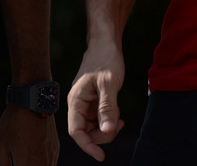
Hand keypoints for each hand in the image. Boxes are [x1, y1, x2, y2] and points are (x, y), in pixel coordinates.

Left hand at [0, 105, 57, 165]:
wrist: (34, 100)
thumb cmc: (14, 121)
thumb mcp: (0, 145)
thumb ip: (2, 165)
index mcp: (28, 164)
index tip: (12, 164)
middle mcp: (43, 163)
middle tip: (17, 160)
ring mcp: (51, 156)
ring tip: (24, 157)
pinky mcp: (55, 148)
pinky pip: (50, 164)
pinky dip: (41, 164)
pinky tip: (31, 157)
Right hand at [67, 42, 126, 161]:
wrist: (106, 42)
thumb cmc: (105, 58)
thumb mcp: (109, 83)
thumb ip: (108, 108)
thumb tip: (107, 131)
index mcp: (76, 100)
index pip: (76, 132)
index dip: (87, 146)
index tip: (101, 156)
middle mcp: (78, 104)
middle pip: (86, 132)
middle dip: (103, 135)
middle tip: (119, 124)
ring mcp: (86, 104)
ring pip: (94, 127)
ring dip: (107, 128)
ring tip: (119, 116)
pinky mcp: (94, 101)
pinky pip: (100, 119)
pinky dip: (109, 121)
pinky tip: (118, 115)